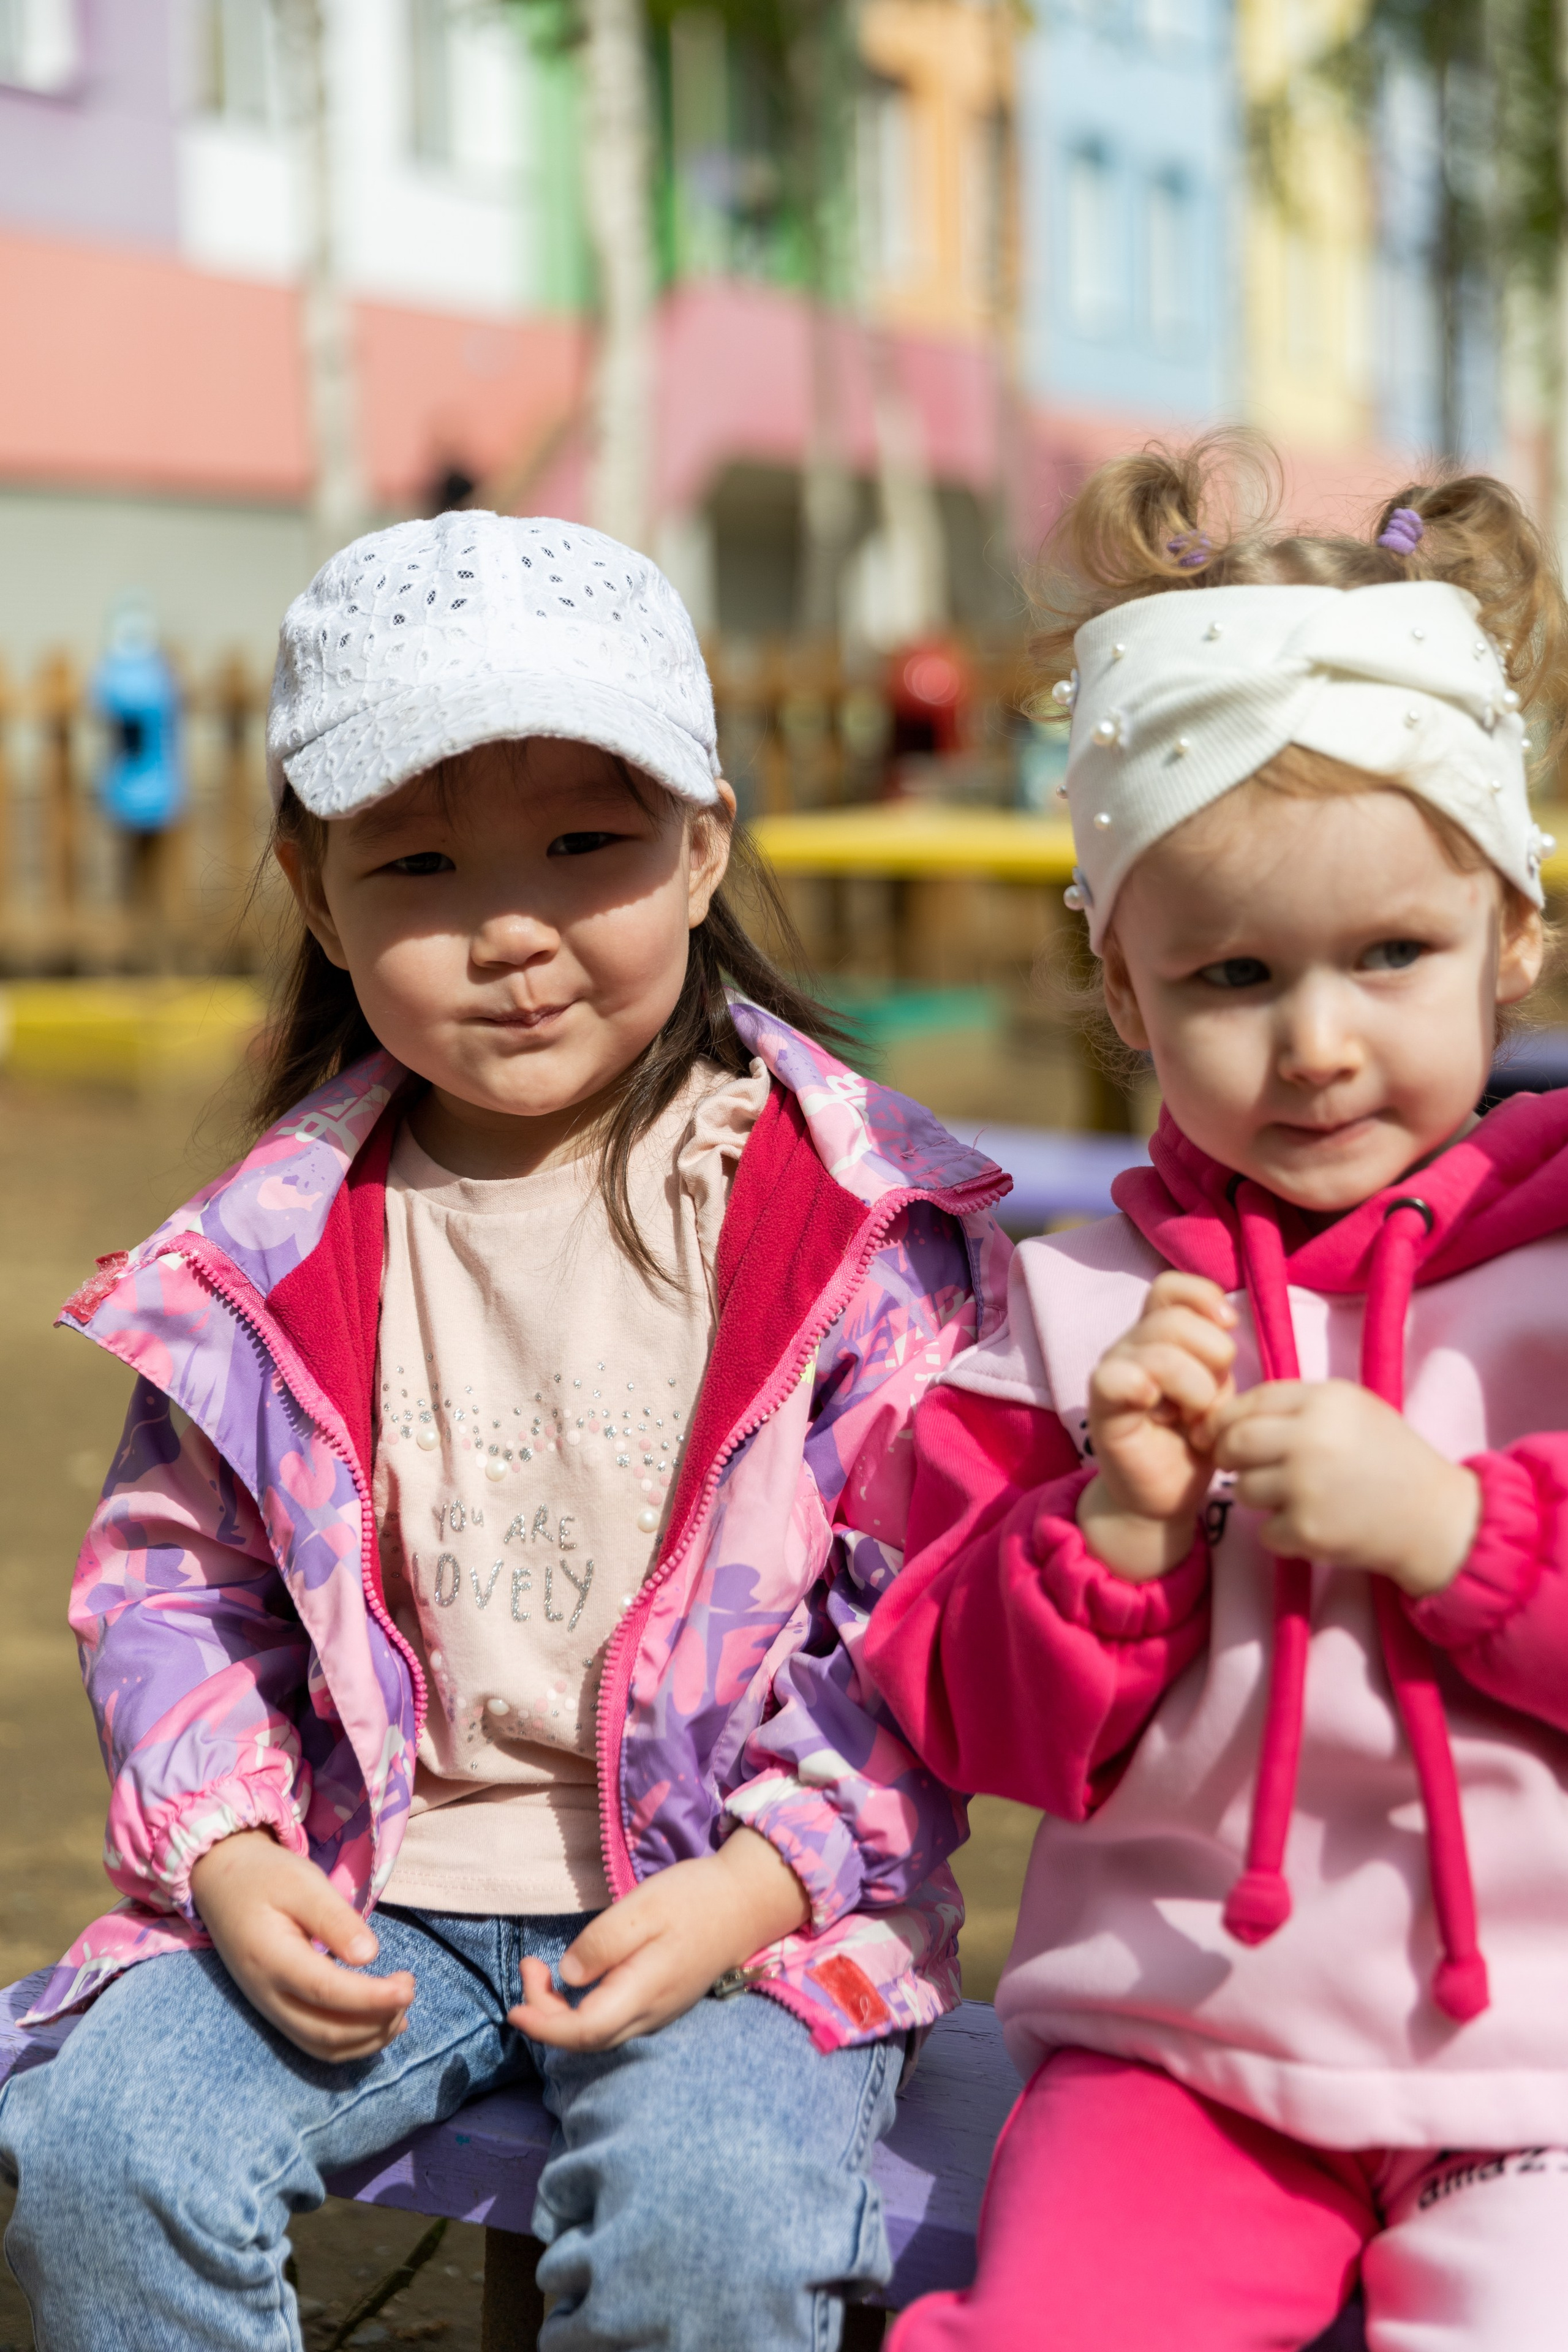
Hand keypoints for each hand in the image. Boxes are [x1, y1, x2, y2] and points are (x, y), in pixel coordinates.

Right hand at [190, 1829, 414, 2061]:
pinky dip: (352, 2043)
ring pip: (323, 2046)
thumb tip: (369, 1956)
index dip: (370, 1998)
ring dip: (368, 2037)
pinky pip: (315, 2042)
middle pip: (326, 2032)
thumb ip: (334, 1919)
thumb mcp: (302, 1883)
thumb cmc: (267, 1877)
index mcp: (271, 1958)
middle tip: (409, 1986)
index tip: (408, 1988)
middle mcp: (267, 1995)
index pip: (326, 1992)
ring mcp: (269, 2008)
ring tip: (402, 2005)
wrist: (223, 1884)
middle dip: (376, 2020)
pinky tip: (382, 2023)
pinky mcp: (278, 2011)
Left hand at [509, 1826, 809, 2052]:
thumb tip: (569, 1974)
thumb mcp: (643, 1908)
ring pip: (599, 2033)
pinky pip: (613, 2020)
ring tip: (542, 1970)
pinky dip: (583, 2008)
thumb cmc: (694, 1899)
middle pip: (586, 2039)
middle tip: (530, 1966)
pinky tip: (577, 1978)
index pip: (583, 2031)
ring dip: (562, 2012)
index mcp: (643, 1992)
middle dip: (546, 2014)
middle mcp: (650, 2013)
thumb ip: (604, 1942)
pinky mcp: (662, 2000)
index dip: (543, 2027)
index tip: (513, 2008)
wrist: (746, 1902)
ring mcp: (659, 2010)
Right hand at [1080, 1272, 1237, 1582]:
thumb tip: (1226, 1319)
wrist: (1164, 1497)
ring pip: (1159, 1350)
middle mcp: (1129, 1346)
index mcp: (1157, 1336)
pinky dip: (1146, 1388)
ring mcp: (1112, 1374)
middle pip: (1174, 1320)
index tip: (1229, 1328)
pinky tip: (1160, 1413)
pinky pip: (1117, 1378)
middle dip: (1212, 1357)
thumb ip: (1215, 1354)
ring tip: (1194, 1418)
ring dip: (1195, 1388)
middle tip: (1211, 1400)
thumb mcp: (1217, 1390)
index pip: (1170, 1288)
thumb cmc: (1192, 1441)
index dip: (1203, 1298)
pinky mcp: (1102, 1408)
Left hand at [1209, 1379, 1479, 1595]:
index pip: (1252, 1400)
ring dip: (1259, 1497)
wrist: (1436, 1518)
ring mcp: (1308, 1485)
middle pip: (1235, 1442)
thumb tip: (1228, 1418)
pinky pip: (1265, 1531)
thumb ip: (1296, 1406)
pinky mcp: (1308, 1530)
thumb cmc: (1390, 1459)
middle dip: (1228, 1454)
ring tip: (1297, 1497)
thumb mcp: (1352, 1411)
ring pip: (1244, 1489)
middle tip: (1238, 1465)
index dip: (1227, 1418)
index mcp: (1326, 1400)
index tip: (1220, 1433)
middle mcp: (1312, 1438)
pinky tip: (1315, 1525)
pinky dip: (1282, 1534)